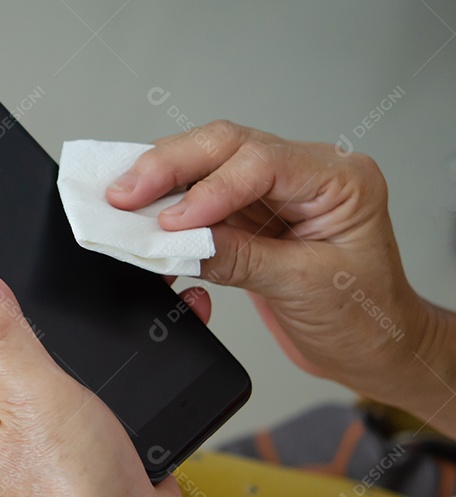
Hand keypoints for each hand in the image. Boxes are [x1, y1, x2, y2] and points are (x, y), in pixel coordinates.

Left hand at [0, 260, 206, 496]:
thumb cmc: (73, 486)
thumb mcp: (30, 394)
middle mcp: (8, 391)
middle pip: (9, 315)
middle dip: (29, 275)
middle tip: (51, 235)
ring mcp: (49, 402)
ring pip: (56, 333)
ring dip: (74, 302)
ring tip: (90, 264)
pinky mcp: (92, 412)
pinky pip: (95, 359)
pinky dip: (111, 334)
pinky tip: (133, 316)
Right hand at [106, 120, 455, 431]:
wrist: (374, 351)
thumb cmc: (365, 319)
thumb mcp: (303, 288)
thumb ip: (240, 258)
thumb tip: (179, 241)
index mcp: (340, 179)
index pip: (261, 162)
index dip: (209, 188)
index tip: (171, 221)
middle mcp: (306, 172)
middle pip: (225, 145)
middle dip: (169, 167)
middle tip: (124, 194)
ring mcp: (275, 190)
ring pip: (205, 163)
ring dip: (160, 182)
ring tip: (122, 201)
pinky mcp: (250, 211)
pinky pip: (200, 195)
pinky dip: (167, 206)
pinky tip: (143, 216)